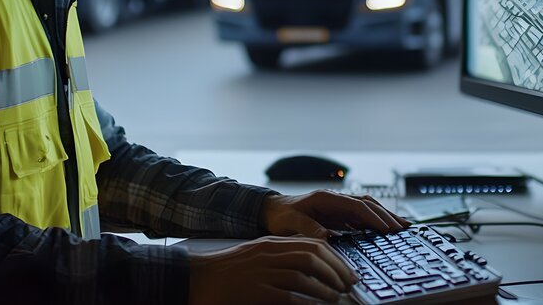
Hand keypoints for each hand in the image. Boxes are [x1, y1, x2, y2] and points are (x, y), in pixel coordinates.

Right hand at [188, 236, 357, 303]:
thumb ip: (281, 258)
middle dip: (336, 271)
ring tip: (337, 298)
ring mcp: (261, 272)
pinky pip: (288, 296)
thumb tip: (311, 269)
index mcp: (270, 243)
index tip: (347, 272)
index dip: (335, 259)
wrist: (194, 278)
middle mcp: (268, 254)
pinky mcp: (255, 291)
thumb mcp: (256, 256)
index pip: (312, 245)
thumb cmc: (226, 272)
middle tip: (348, 285)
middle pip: (312, 257)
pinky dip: (307, 302)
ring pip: (304, 276)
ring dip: (325, 288)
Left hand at [262, 190, 410, 238]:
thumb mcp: (291, 223)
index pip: (357, 206)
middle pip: (367, 204)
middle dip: (387, 215)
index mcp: (327, 198)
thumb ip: (308, 228)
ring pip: (367, 209)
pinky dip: (374, 222)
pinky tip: (384, 231)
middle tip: (405, 228)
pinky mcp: (338, 214)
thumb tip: (327, 236)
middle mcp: (336, 199)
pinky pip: (361, 217)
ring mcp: (339, 205)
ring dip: (384, 216)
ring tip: (402, 227)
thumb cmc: (281, 215)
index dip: (373, 218)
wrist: (272, 210)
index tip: (387, 229)